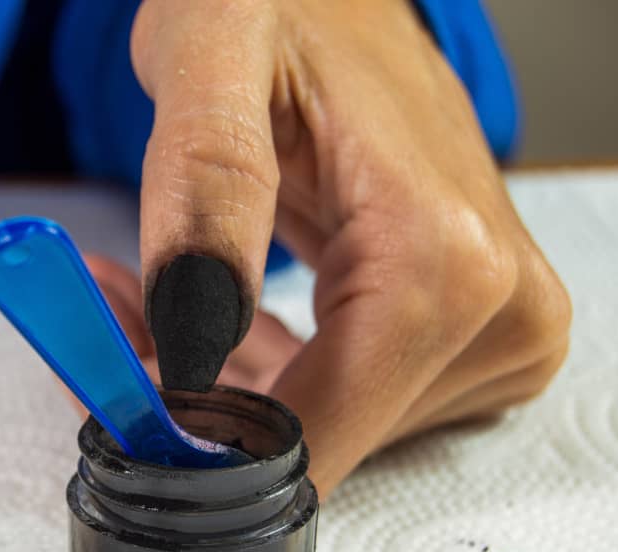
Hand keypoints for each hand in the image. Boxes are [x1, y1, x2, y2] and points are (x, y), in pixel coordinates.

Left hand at [86, 0, 570, 499]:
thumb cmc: (284, 3)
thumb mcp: (213, 58)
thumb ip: (206, 187)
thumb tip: (193, 335)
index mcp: (442, 255)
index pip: (316, 433)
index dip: (201, 440)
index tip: (116, 402)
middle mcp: (500, 309)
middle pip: (322, 436)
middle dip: (202, 406)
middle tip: (115, 323)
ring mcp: (503, 327)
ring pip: (332, 425)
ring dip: (229, 385)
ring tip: (150, 299)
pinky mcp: (484, 332)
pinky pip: (357, 397)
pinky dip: (274, 372)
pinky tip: (219, 316)